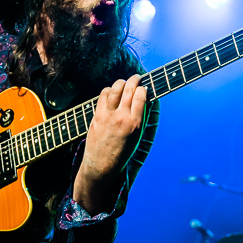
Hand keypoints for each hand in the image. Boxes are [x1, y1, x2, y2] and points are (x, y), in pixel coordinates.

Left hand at [73, 74, 145, 214]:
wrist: (101, 165)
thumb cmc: (122, 153)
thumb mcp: (137, 137)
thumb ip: (141, 118)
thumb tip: (145, 101)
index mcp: (134, 124)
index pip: (141, 95)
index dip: (143, 88)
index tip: (144, 87)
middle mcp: (121, 117)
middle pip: (129, 88)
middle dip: (135, 79)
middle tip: (137, 77)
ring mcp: (107, 115)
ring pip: (115, 88)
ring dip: (121, 82)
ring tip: (125, 83)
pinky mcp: (97, 115)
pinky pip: (103, 95)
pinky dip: (109, 90)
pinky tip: (112, 92)